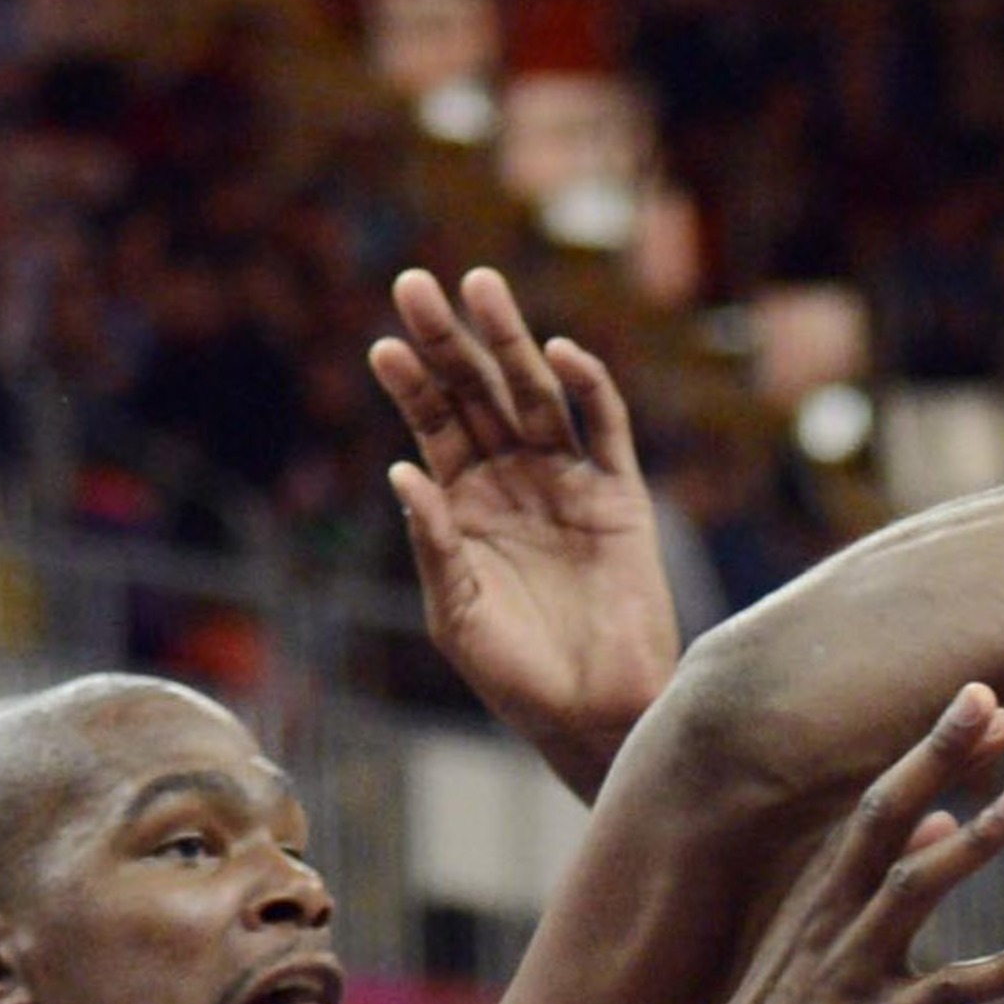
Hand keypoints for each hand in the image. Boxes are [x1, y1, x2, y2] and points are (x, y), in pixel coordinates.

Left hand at [372, 265, 681, 799]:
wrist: (594, 716)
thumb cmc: (517, 677)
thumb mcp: (457, 614)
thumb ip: (435, 545)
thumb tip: (403, 472)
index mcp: (466, 504)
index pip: (434, 426)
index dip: (410, 384)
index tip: (384, 346)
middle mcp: (514, 481)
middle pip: (477, 393)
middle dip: (447, 341)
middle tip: (414, 287)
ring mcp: (567, 483)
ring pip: (535, 394)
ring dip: (509, 341)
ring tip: (480, 287)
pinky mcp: (619, 497)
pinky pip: (603, 429)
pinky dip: (586, 389)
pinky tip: (558, 356)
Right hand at [690, 686, 1003, 1003]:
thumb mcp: (815, 942)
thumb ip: (882, 877)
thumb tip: (945, 821)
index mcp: (817, 892)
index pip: (877, 800)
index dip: (929, 748)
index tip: (979, 695)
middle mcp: (828, 918)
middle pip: (882, 817)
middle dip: (934, 756)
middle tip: (992, 700)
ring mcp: (846, 973)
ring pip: (911, 891)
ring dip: (972, 844)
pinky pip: (945, 994)